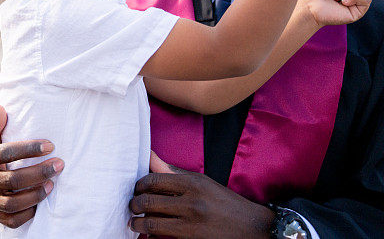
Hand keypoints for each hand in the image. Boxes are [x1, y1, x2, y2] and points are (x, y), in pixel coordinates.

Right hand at [0, 105, 63, 227]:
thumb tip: (1, 109)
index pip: (6, 153)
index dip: (29, 149)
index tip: (51, 145)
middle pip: (13, 180)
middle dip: (39, 172)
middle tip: (59, 164)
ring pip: (12, 203)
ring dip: (35, 194)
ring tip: (52, 184)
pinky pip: (10, 220)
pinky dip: (27, 214)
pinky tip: (40, 202)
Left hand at [129, 157, 274, 237]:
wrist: (254, 229)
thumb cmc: (225, 202)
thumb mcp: (202, 182)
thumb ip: (172, 171)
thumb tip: (149, 155)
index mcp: (193, 183)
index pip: (153, 180)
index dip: (139, 185)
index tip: (137, 189)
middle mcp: (192, 203)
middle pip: (148, 202)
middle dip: (134, 205)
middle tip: (133, 207)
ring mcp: (192, 225)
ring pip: (152, 223)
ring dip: (138, 224)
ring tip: (135, 223)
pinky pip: (163, 238)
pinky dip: (152, 236)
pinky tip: (149, 235)